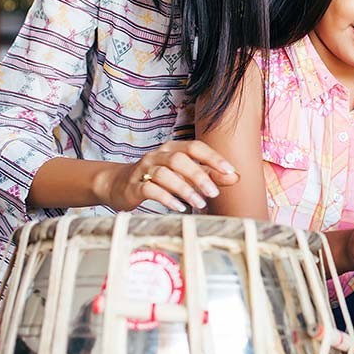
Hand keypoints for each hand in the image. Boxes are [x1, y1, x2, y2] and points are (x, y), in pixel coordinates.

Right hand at [99, 141, 238, 212]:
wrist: (119, 184)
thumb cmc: (158, 178)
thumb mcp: (184, 174)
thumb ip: (208, 174)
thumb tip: (235, 177)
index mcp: (173, 148)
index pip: (195, 147)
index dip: (213, 158)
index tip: (229, 170)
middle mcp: (158, 155)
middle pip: (180, 160)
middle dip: (199, 176)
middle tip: (214, 193)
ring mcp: (144, 169)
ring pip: (165, 175)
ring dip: (184, 189)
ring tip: (199, 203)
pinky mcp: (134, 186)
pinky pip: (151, 189)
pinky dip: (167, 198)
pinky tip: (179, 207)